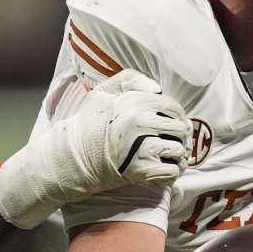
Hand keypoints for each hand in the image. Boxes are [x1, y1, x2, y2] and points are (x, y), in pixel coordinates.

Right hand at [0, 70, 191, 227]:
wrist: (71, 158)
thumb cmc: (88, 125)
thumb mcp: (102, 94)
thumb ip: (129, 80)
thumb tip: (157, 87)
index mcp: (135, 102)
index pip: (173, 106)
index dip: (178, 116)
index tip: (173, 125)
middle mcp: (141, 122)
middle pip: (180, 128)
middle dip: (181, 136)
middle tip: (175, 143)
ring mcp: (142, 146)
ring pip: (179, 149)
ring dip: (178, 155)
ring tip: (171, 157)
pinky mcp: (141, 170)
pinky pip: (172, 170)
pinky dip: (173, 172)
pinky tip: (165, 170)